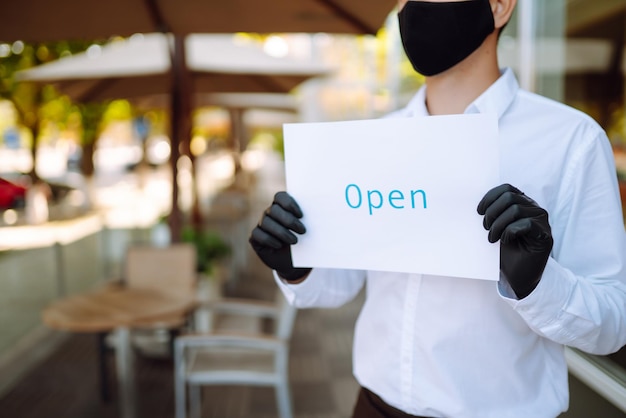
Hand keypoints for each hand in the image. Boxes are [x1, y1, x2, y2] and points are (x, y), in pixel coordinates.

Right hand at [249, 191, 311, 280]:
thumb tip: (321, 217)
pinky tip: (279, 245)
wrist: (294, 261)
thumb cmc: (303, 242)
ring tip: (294, 241)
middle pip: (274, 210)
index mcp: (282, 206)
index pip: (280, 197)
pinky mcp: (255, 237)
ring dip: (282, 232)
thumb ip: (311, 222)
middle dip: (289, 220)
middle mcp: (270, 212)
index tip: (301, 215)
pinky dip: (269, 240)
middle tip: (302, 231)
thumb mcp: (309, 232)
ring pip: (266, 222)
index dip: (289, 204)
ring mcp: (262, 224)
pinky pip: (258, 234)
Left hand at [477, 184, 552, 298]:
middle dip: (492, 211)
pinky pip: (526, 224)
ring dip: (498, 224)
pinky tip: (505, 240)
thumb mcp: (495, 228)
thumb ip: (492, 214)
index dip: (490, 197)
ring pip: (516, 210)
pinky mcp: (545, 235)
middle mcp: (534, 209)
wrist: (516, 275)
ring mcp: (542, 221)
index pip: (507, 189)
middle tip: (485, 227)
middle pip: (510, 197)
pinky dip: (510, 231)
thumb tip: (477, 205)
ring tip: (492, 238)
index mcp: (522, 203)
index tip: (479, 211)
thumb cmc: (505, 251)